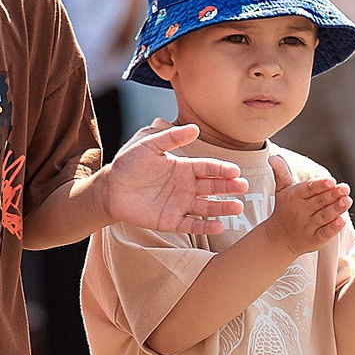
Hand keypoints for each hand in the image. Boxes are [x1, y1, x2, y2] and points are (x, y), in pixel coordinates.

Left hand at [99, 119, 249, 231]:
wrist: (110, 189)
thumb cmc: (129, 164)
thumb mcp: (149, 146)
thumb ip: (171, 138)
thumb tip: (195, 128)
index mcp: (184, 168)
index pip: (208, 168)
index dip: (222, 169)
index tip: (235, 170)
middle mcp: (186, 187)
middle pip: (212, 187)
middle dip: (228, 187)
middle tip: (243, 187)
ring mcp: (180, 205)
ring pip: (207, 207)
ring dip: (222, 208)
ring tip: (238, 207)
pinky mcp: (171, 221)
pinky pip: (192, 224)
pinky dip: (205, 226)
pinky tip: (219, 226)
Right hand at [258, 154, 351, 257]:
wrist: (278, 238)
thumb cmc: (285, 208)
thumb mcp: (282, 189)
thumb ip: (281, 172)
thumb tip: (273, 157)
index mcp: (295, 196)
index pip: (309, 188)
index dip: (320, 185)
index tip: (331, 181)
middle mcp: (301, 211)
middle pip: (319, 201)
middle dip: (333, 195)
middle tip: (345, 188)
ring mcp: (307, 226)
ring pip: (324, 216)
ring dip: (336, 209)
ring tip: (347, 201)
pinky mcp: (314, 239)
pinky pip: (324, 233)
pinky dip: (333, 228)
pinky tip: (342, 221)